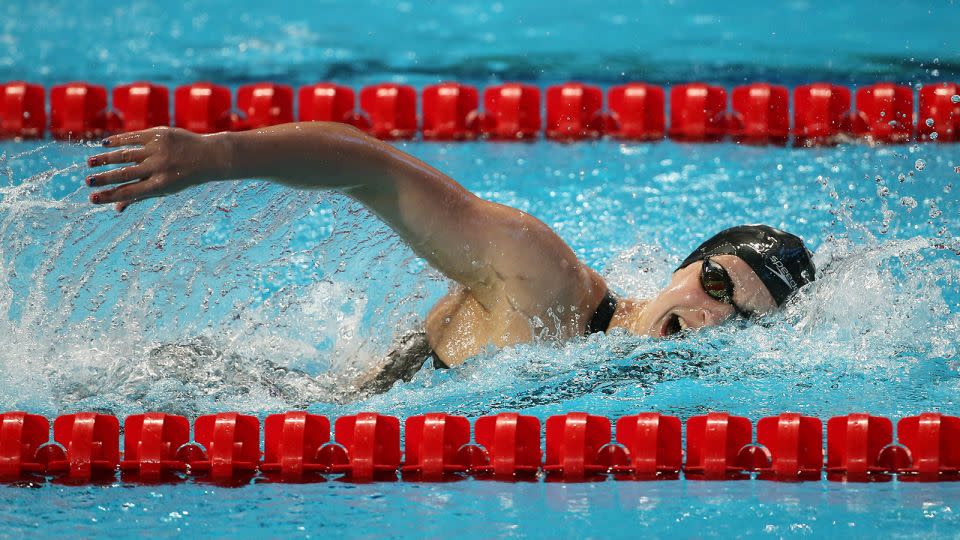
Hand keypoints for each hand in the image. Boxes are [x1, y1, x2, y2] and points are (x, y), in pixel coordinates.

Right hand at [86, 126, 225, 211]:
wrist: (208, 156)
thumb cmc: (183, 176)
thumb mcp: (166, 188)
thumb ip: (140, 195)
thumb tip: (116, 208)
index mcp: (161, 185)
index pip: (130, 192)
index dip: (110, 196)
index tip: (92, 198)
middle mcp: (159, 167)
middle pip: (126, 174)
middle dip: (104, 178)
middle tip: (87, 181)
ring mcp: (159, 149)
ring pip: (126, 154)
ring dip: (106, 158)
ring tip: (90, 163)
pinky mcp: (159, 134)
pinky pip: (134, 137)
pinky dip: (118, 140)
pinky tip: (104, 144)